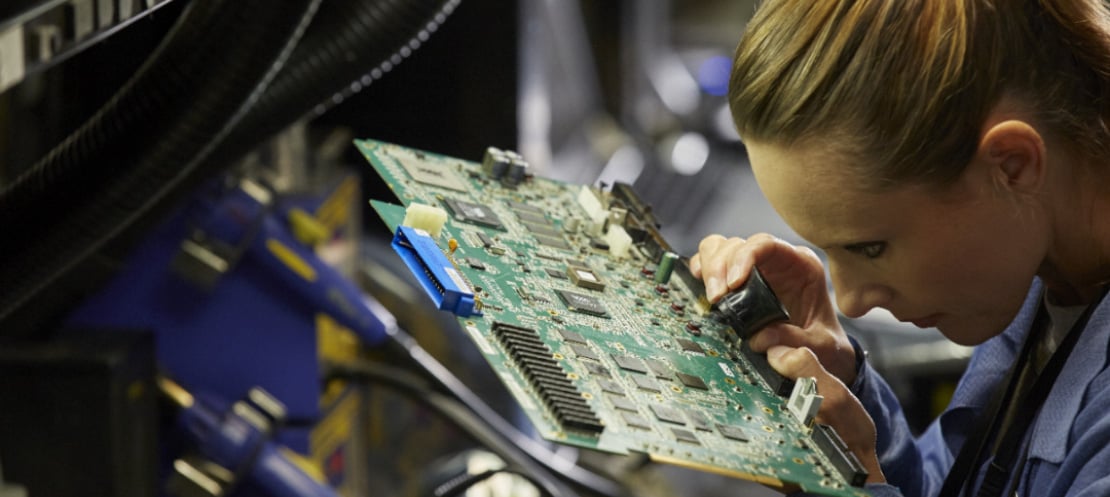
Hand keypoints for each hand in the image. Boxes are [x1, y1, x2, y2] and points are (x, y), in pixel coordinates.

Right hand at [691, 234, 882, 483]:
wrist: (823, 354)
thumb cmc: (825, 342)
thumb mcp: (821, 345)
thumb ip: (797, 341)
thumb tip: (762, 338)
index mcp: (800, 265)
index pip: (765, 244)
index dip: (744, 257)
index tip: (733, 284)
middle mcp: (774, 262)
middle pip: (735, 245)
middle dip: (720, 267)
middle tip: (717, 298)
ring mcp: (752, 270)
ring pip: (718, 249)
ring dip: (708, 270)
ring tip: (712, 299)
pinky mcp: (735, 284)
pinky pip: (709, 266)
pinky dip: (701, 276)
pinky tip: (705, 294)